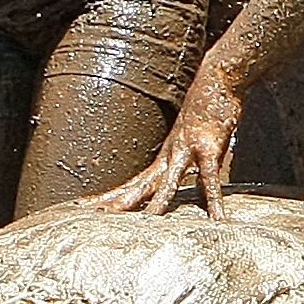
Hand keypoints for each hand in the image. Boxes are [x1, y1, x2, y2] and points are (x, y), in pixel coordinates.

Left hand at [91, 60, 245, 217]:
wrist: (218, 78)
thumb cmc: (206, 106)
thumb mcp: (191, 137)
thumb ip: (186, 157)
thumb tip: (182, 172)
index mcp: (163, 157)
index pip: (130, 183)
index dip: (109, 197)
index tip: (84, 206)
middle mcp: (169, 156)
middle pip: (136, 186)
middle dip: (113, 202)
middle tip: (84, 213)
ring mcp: (186, 151)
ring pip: (167, 185)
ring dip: (157, 206)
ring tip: (146, 225)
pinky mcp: (207, 149)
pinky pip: (210, 181)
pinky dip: (214, 202)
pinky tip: (219, 220)